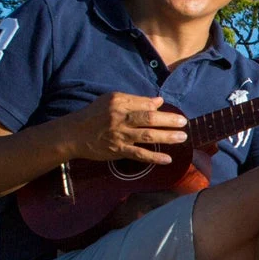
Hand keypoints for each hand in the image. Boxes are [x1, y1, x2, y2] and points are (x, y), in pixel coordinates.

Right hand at [64, 91, 186, 164]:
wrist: (74, 134)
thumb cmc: (94, 114)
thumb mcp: (111, 100)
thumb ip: (135, 100)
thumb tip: (158, 101)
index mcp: (119, 102)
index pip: (144, 104)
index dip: (159, 108)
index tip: (174, 113)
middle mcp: (120, 118)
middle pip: (149, 118)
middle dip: (169, 120)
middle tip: (184, 122)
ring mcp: (120, 135)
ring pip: (147, 136)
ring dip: (167, 137)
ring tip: (182, 138)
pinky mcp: (118, 150)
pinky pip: (139, 154)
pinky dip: (153, 157)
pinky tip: (167, 159)